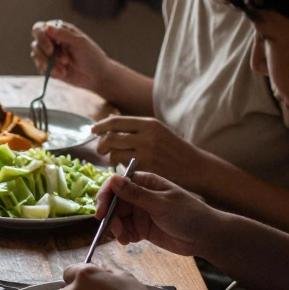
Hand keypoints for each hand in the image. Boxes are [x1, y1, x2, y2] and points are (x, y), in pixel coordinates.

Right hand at [30, 20, 113, 93]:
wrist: (96, 76)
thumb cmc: (91, 56)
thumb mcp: (80, 43)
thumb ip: (63, 34)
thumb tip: (46, 27)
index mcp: (59, 30)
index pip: (39, 29)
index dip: (41, 38)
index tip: (51, 49)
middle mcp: (51, 41)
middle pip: (36, 43)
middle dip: (47, 55)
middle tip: (65, 61)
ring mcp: (48, 54)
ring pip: (36, 56)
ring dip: (50, 64)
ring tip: (65, 69)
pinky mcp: (48, 67)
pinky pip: (40, 67)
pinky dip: (50, 71)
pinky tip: (62, 73)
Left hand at [91, 116, 211, 189]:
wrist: (195, 167)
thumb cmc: (174, 149)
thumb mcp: (158, 131)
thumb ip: (135, 127)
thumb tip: (108, 120)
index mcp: (149, 124)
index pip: (116, 122)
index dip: (100, 126)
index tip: (93, 130)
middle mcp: (147, 137)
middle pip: (111, 138)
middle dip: (101, 145)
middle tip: (100, 149)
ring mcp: (146, 154)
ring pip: (114, 154)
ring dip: (109, 158)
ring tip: (113, 159)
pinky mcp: (146, 169)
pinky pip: (123, 167)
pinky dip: (119, 167)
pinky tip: (123, 167)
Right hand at [94, 171, 214, 256]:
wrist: (206, 237)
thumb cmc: (189, 214)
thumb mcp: (161, 204)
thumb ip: (135, 194)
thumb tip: (112, 178)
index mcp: (145, 183)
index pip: (116, 184)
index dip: (105, 197)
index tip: (100, 213)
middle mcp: (140, 196)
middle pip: (114, 204)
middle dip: (111, 217)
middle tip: (115, 230)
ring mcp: (141, 213)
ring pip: (118, 219)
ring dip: (117, 229)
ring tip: (124, 238)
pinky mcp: (143, 228)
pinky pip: (126, 231)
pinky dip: (124, 236)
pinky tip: (129, 242)